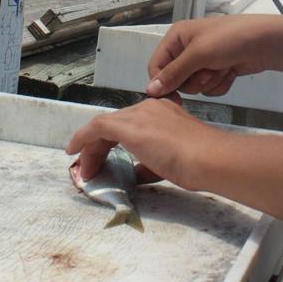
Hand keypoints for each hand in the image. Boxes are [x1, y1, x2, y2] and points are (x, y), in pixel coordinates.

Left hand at [65, 95, 219, 189]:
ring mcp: (140, 115)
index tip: (109, 156)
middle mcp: (151, 108)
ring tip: (87, 169)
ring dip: (92, 149)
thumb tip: (136, 173)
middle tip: (94, 168)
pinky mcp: (129, 126)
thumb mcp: (172, 162)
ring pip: (105, 127)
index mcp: (165, 113)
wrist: (208, 158)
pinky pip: (97, 128)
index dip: (115, 142)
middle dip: (100, 147)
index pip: (132, 124)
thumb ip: (151, 164)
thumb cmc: (201, 162)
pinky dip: (82, 139)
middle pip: (116, 125)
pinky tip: (74, 152)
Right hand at [145, 14, 282, 98]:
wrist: (265, 42)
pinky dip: (221, 83)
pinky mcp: (219, 71)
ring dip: (209, 81)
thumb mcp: (198, 54)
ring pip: (195, 86)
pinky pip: (210, 88)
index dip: (162, 82)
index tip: (171, 97)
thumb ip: (173, 73)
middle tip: (208, 70)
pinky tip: (231, 72)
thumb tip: (149, 91)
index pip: (157, 66)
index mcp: (177, 37)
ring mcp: (205, 61)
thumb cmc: (229, 40)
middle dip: (193, 80)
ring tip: (223, 67)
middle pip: (176, 79)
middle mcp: (188, 49)